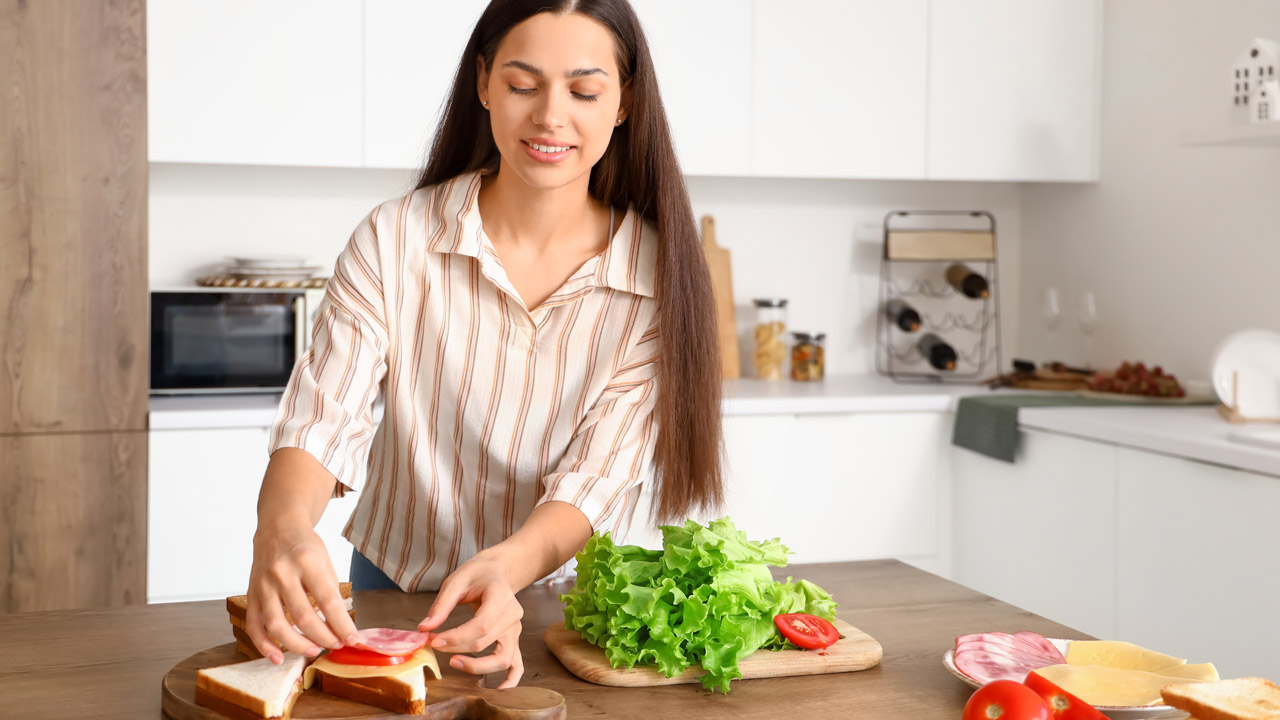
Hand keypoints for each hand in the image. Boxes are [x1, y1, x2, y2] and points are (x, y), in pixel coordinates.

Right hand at [246, 518, 358, 663]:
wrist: (277, 528)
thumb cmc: (305, 546)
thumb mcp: (325, 561)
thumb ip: (330, 591)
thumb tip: (339, 627)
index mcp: (307, 561)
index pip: (328, 600)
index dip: (341, 624)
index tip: (352, 638)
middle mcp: (282, 573)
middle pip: (303, 616)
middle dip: (323, 637)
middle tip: (335, 645)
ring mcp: (263, 584)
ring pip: (276, 624)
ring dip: (296, 644)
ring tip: (314, 651)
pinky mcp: (251, 593)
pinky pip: (254, 625)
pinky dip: (264, 645)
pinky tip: (278, 657)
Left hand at [417, 553, 524, 687]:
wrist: (499, 572)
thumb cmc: (477, 574)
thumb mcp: (456, 580)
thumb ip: (441, 605)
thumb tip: (425, 628)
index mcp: (501, 596)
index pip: (481, 625)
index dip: (456, 637)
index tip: (434, 640)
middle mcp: (513, 615)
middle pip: (485, 642)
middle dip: (456, 648)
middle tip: (434, 644)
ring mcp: (516, 629)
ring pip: (501, 657)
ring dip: (477, 666)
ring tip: (454, 663)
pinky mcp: (514, 639)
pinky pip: (517, 664)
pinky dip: (510, 680)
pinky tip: (498, 691)